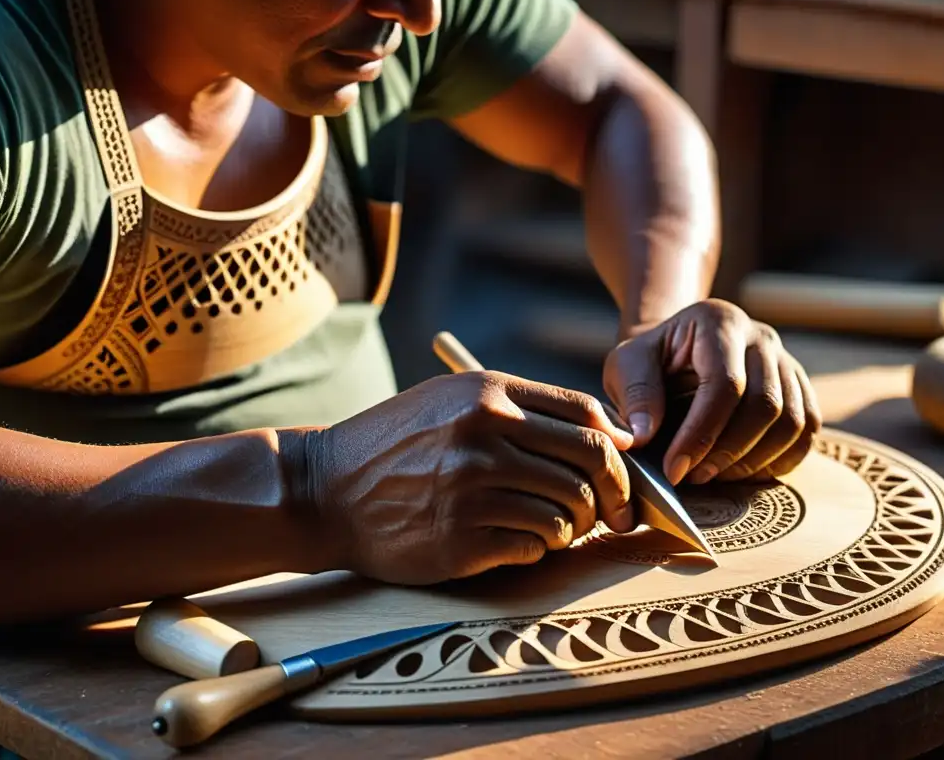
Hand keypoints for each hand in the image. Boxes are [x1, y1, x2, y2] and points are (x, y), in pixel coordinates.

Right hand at [305, 371, 633, 584]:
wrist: (325, 489)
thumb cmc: (396, 443)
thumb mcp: (452, 400)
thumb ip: (522, 409)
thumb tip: (608, 436)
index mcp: (487, 394)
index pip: (587, 417)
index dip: (616, 448)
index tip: (618, 471)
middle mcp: (484, 435)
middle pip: (590, 464)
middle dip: (611, 494)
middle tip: (608, 512)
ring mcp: (472, 489)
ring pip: (568, 512)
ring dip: (572, 527)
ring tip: (551, 526)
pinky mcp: (461, 540)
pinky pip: (534, 547)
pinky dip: (538, 549)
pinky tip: (517, 541)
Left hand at [604, 299, 821, 485]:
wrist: (676, 351)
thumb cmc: (650, 360)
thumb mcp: (626, 365)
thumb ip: (635, 394)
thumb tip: (643, 437)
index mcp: (718, 322)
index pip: (725, 384)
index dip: (702, 433)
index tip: (674, 468)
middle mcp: (761, 337)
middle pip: (765, 404)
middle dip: (727, 452)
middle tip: (692, 478)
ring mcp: (787, 361)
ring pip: (792, 421)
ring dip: (753, 461)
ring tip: (714, 476)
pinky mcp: (799, 387)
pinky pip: (807, 430)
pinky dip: (779, 460)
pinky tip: (742, 472)